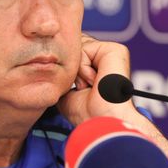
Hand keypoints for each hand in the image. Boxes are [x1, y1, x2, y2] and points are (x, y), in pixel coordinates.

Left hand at [57, 34, 167, 162]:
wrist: (100, 120)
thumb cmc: (87, 113)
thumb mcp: (66, 90)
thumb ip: (61, 73)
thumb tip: (51, 62)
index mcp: (96, 67)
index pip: (72, 54)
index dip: (65, 69)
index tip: (76, 89)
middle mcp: (104, 59)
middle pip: (73, 47)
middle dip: (71, 70)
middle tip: (84, 89)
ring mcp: (110, 53)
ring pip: (78, 47)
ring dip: (78, 72)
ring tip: (90, 86)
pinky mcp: (115, 50)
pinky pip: (85, 49)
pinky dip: (84, 68)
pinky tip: (95, 81)